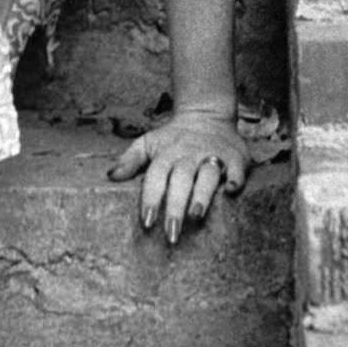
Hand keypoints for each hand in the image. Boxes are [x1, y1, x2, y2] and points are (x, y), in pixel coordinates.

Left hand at [107, 107, 248, 241]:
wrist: (206, 113)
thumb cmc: (173, 137)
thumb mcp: (148, 143)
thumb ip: (130, 159)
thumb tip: (111, 176)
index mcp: (167, 154)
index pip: (156, 177)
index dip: (151, 199)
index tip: (147, 223)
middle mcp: (189, 155)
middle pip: (180, 180)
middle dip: (175, 207)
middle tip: (172, 233)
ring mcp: (212, 155)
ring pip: (207, 175)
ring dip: (202, 194)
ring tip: (196, 216)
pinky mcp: (235, 156)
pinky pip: (236, 167)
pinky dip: (235, 178)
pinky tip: (232, 191)